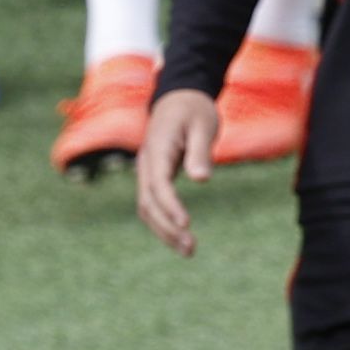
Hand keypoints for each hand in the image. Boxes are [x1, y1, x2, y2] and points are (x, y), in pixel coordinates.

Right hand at [133, 87, 222, 255]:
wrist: (179, 98)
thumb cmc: (194, 110)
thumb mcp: (203, 125)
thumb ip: (200, 152)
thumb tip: (201, 180)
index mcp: (157, 148)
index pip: (158, 183)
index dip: (170, 206)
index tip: (186, 225)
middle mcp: (146, 163)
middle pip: (148, 202)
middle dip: (167, 227)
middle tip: (191, 248)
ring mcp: (146, 171)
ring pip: (147, 208)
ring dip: (164, 231)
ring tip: (188, 251)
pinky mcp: (153, 177)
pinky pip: (152, 204)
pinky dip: (163, 222)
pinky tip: (179, 237)